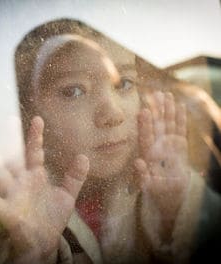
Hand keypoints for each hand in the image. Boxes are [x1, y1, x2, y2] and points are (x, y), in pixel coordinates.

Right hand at [0, 116, 88, 262]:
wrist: (44, 243)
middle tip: (7, 119)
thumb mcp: (66, 196)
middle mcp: (21, 182)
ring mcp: (12, 195)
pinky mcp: (6, 211)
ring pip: (0, 174)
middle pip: (14, 157)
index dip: (36, 137)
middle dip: (11, 140)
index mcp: (35, 176)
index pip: (35, 153)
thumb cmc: (51, 217)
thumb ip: (74, 177)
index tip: (38, 119)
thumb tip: (84, 156)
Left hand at [135, 91, 189, 223]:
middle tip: (156, 94)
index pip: (146, 137)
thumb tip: (138, 162)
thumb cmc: (158, 194)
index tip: (143, 111)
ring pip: (168, 125)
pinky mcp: (179, 147)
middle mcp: (157, 148)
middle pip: (157, 126)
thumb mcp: (149, 187)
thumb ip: (143, 176)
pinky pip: (180, 130)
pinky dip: (180, 119)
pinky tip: (180, 106)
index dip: (145, 124)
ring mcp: (168, 146)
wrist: (169, 197)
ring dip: (168, 111)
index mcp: (149, 156)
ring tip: (167, 95)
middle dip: (157, 111)